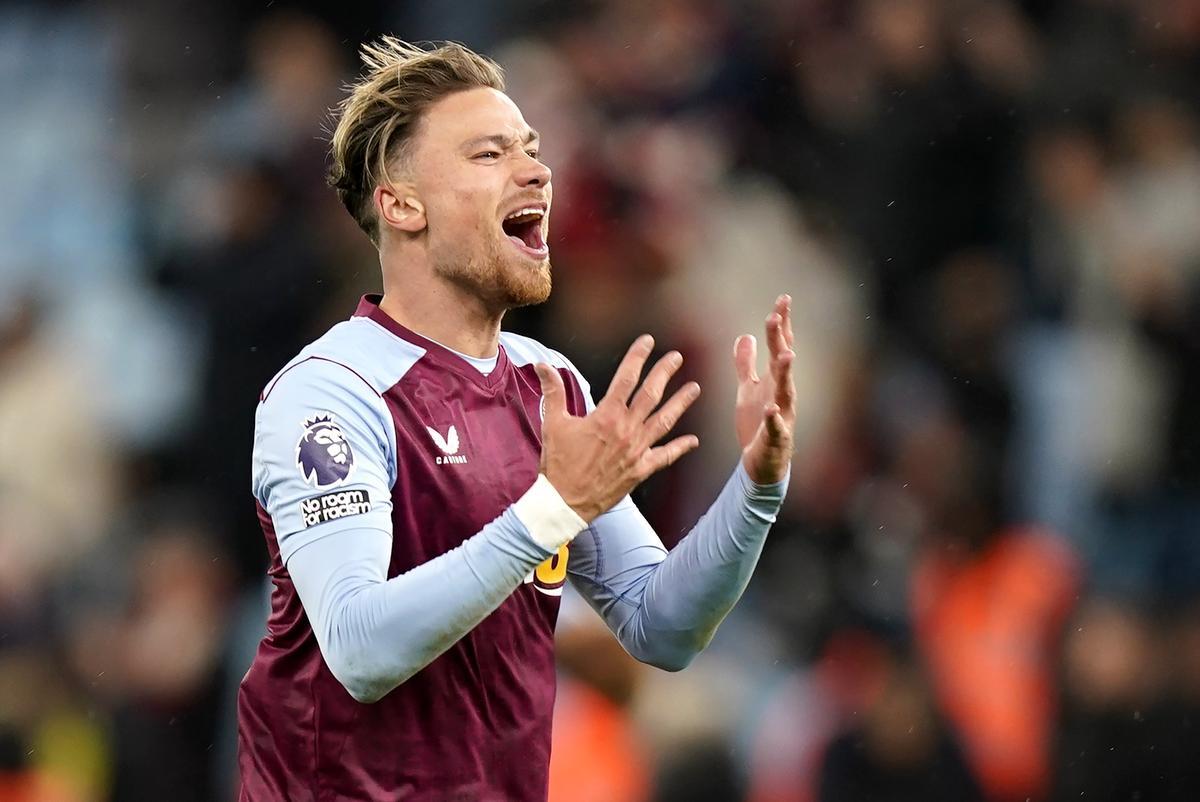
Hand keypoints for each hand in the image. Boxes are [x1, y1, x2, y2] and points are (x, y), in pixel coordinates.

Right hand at [536, 335, 701, 521]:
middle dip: (665, 373)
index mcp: (606, 416)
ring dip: (681, 403)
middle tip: (676, 358)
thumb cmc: (558, 464)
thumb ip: (553, 392)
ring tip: (694, 388)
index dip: (638, 357)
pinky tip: (693, 441)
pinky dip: (680, 448)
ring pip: (665, 421)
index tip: (647, 342)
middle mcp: (626, 430)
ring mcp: (637, 450)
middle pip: (651, 394)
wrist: (564, 502)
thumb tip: (542, 365)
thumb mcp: (553, 423)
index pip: (626, 378)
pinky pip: (665, 456)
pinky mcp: (640, 470)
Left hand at [734, 295, 795, 483]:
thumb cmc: (756, 424)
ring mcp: (782, 415)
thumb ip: (746, 364)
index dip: (781, 324)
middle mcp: (782, 393)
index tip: (782, 299)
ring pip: (787, 391)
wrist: (761, 463)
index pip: (779, 346)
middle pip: (782, 361)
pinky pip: (776, 427)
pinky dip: (774, 418)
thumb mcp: (747, 389)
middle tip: (776, 314)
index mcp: (774, 380)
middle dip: (781, 338)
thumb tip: (744, 336)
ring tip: (786, 354)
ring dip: (786, 373)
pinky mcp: (776, 437)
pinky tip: (770, 408)